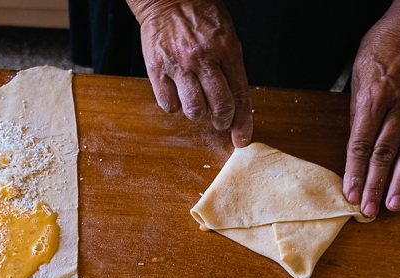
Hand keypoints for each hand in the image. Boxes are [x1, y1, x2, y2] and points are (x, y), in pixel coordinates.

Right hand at [129, 0, 252, 146]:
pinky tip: (177, 91)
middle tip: (220, 120)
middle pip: (219, 106)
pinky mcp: (157, 69)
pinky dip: (174, 104)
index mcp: (227, 49)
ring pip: (194, 110)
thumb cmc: (200, 16)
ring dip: (198, 112)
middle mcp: (203, 58)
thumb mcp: (226, 36)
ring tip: (196, 99)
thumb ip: (232, 67)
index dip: (242, 122)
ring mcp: (179, 64)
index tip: (241, 139)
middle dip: (222, 120)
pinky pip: (169, 105)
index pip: (240, 95)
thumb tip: (236, 104)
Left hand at [344, 0, 399, 216]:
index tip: (351, 193)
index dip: (356, 171)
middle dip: (376, 185)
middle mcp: (398, 106)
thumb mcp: (360, 73)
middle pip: (385, 153)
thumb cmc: (384, 46)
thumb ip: (359, 109)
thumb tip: (356, 143)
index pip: (361, 143)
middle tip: (370, 210)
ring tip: (395, 206)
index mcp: (374, 98)